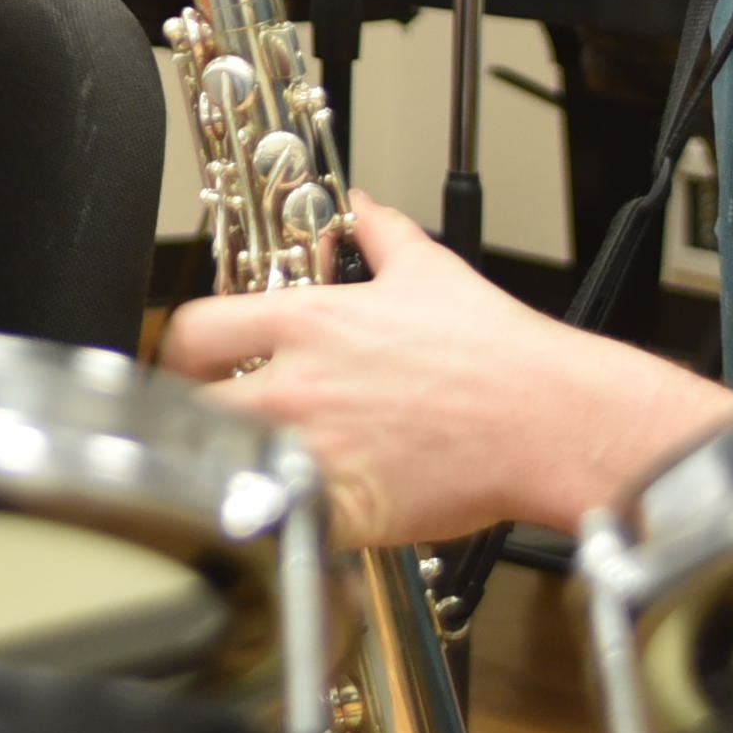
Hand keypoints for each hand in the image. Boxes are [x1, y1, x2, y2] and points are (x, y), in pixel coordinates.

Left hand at [153, 194, 732, 545]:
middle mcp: (297, 383)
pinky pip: (281, 522)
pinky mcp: (342, 507)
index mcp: (306, 322)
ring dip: (231, 467)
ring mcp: (313, 448)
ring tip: (253, 470)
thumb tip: (365, 210)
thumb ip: (381, 234)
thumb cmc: (500, 357)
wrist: (549, 420)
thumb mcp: (430, 272)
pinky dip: (280, 522)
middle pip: (189, 404)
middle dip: (194, 415)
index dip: (183, 350)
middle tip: (213, 425)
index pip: (194, 330)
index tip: (194, 365)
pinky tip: (296, 515)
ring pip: (225, 465)